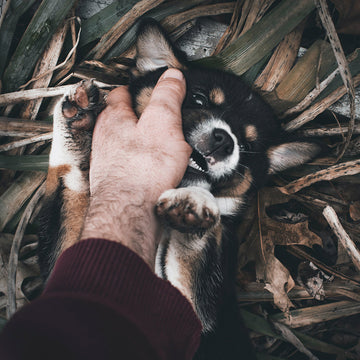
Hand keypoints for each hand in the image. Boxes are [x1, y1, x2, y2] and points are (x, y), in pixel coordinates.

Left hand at [81, 69, 190, 268]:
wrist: (130, 212)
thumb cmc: (143, 169)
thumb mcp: (163, 122)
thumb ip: (167, 97)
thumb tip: (173, 76)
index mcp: (114, 119)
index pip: (120, 94)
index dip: (134, 89)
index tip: (145, 88)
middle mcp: (106, 139)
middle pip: (120, 120)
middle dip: (137, 118)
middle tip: (156, 119)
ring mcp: (109, 162)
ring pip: (124, 144)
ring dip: (140, 143)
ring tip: (159, 147)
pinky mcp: (116, 182)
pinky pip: (130, 166)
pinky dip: (141, 165)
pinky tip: (154, 171)